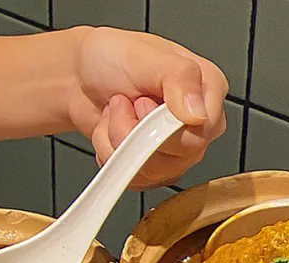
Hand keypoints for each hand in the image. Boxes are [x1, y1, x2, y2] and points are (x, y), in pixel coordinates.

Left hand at [68, 27, 227, 187]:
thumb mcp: (146, 56)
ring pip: (152, 170)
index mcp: (207, 89)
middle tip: (127, 103)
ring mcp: (176, 150)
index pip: (202, 130)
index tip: (142, 101)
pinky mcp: (154, 169)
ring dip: (119, 140)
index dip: (165, 124)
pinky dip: (112, 155)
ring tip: (118, 111)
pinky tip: (112, 131)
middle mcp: (196, 123)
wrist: (80, 77)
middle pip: (178, 156)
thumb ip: (179, 78)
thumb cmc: (113, 58)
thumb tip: (197, 114)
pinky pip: (135, 180)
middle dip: (136, 131)